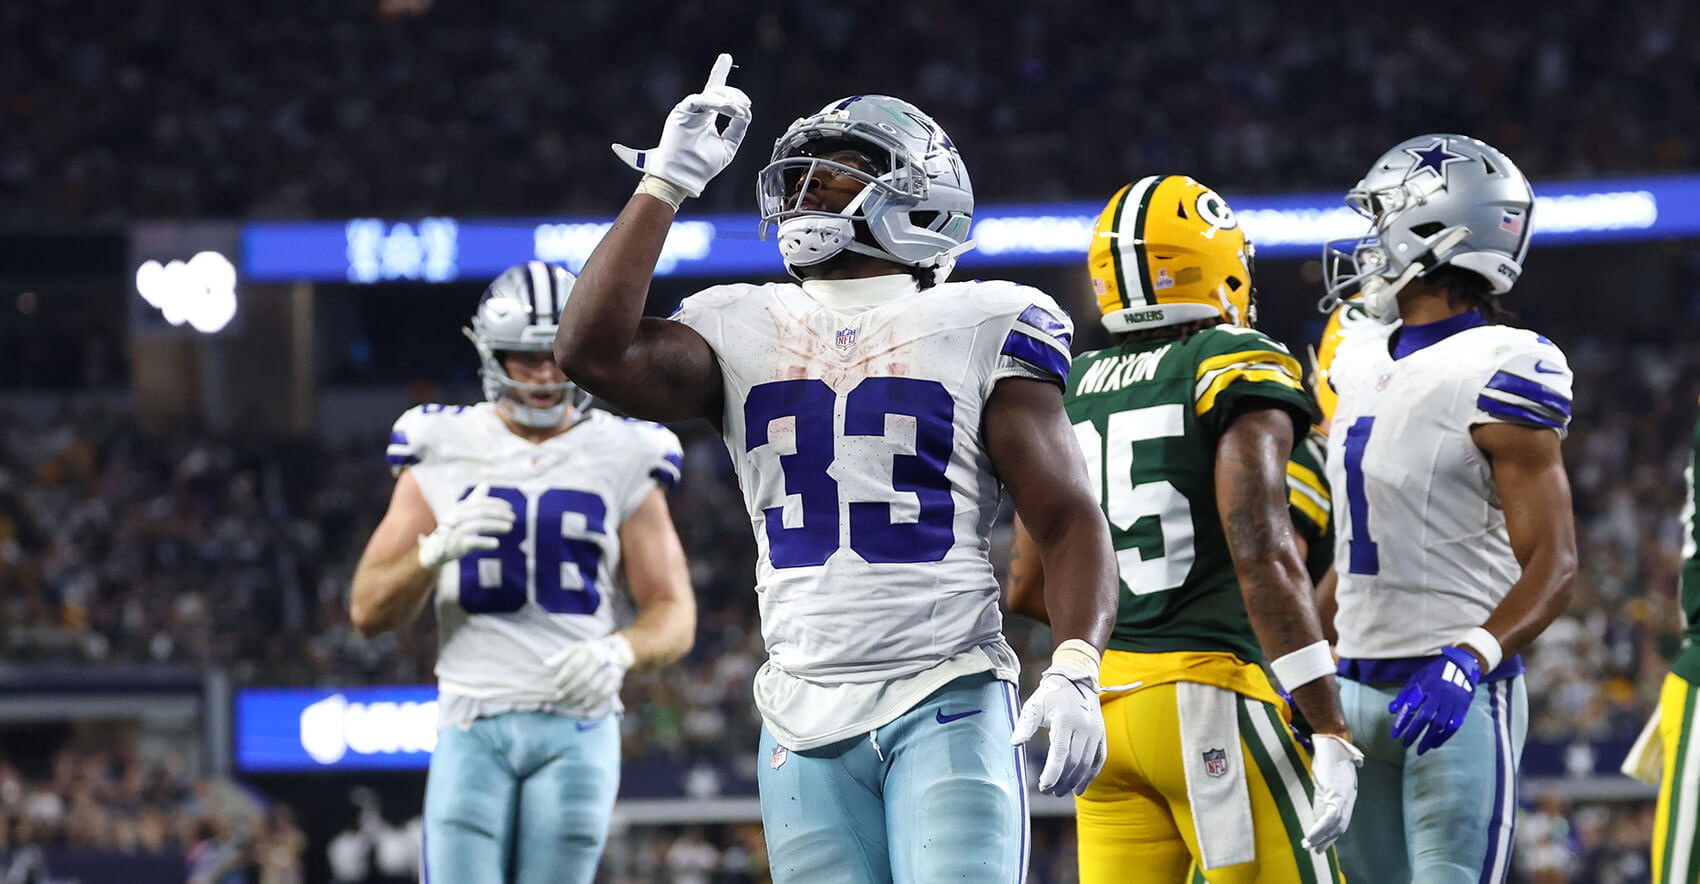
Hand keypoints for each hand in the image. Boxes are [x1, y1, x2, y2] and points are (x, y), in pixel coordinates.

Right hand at [416, 482, 514, 569]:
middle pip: (481, 511)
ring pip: (479, 525)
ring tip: (509, 528)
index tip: (510, 508)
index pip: (481, 502)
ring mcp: (456, 530)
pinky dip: (485, 542)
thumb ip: (475, 499)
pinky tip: (496, 543)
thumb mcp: (463, 512)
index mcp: (461, 507)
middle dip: (500, 514)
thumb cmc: (453, 528)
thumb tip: (486, 483)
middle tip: (513, 519)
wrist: (436, 549)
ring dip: (496, 526)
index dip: (497, 504)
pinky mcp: (457, 544)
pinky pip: (473, 542)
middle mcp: (457, 516)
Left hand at [546, 634, 634, 709]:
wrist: (616, 652)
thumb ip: (560, 657)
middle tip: (558, 697)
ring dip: (578, 698)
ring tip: (567, 703)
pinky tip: (582, 706)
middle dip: (569, 690)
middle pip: (583, 679)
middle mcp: (602, 659)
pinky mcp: (616, 681)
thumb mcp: (575, 649)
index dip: (563, 677)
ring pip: (593, 689)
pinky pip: (603, 695)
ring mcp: (611, 670)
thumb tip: (545, 665)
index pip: (574, 666)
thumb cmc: (589, 652)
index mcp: (589, 650)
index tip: (555, 685)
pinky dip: (592, 702)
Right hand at [612, 53, 751, 197]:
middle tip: (745, 104)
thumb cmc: (703, 165)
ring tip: (739, 110)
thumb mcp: (728, 145)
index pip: (714, 92)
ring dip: (728, 100)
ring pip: (710, 94)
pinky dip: (716, 103)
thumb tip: (746, 111)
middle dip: (733, 94)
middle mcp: (697, 111)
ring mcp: (688, 110)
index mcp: (706, 117)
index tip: (726, 57)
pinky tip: (728, 109)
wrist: (685, 177)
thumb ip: (737, 127)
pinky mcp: (681, 112)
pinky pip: (700, 100)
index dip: (719, 73)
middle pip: (715, 89)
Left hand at [1011, 662, 1106, 795]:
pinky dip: (1090, 776)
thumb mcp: (1034, 705)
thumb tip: (1014, 744)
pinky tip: (1079, 788)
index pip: (1060, 753)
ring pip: (1087, 764)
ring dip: (1074, 782)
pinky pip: (1098, 760)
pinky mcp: (1102, 735)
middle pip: (1074, 762)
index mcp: (1065, 719)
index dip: (1052, 773)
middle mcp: (1084, 726)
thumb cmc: (1051, 694)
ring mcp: (1096, 732)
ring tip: (1060, 792)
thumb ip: (1025, 725)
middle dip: (1061, 781)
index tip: (1043, 786)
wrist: (1077, 680)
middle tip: (1048, 791)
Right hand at [1301, 733, 1362, 851]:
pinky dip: (1320, 829)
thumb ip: (1327, 788)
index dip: (1332, 834)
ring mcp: (1344, 797)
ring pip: (1335, 826)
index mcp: (1347, 795)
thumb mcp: (1327, 776)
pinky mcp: (1337, 795)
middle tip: (1316, 850)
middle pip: (1340, 827)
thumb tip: (1320, 798)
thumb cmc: (1329, 755)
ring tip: (1309, 845)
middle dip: (1327, 840)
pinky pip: (1329, 818)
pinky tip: (1310, 836)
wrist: (1333, 742)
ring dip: (1321, 838)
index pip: (1342, 820)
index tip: (1322, 843)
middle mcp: (1349, 798)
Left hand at [1388, 647, 1480, 754]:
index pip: (1411, 706)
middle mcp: (1440, 694)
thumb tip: (1391, 711)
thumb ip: (1404, 694)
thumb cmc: (1434, 674)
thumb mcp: (1417, 678)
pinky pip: (1453, 726)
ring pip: (1439, 724)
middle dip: (1414, 733)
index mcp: (1426, 685)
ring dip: (1428, 739)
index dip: (1402, 721)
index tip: (1394, 734)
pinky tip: (1434, 744)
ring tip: (1419, 749)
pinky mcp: (1462, 708)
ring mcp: (1452, 702)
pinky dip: (1443, 737)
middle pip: (1425, 717)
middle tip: (1405, 744)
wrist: (1462, 667)